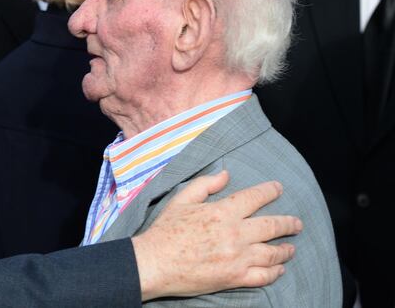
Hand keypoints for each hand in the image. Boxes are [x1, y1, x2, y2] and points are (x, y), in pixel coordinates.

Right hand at [132, 170, 301, 300]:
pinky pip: (263, 276)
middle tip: (297, 223)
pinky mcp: (234, 278)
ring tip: (290, 247)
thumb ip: (205, 185)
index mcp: (222, 212)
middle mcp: (235, 234)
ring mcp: (237, 258)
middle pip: (272, 226)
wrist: (154, 263)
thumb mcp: (182, 200)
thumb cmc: (165, 231)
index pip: (255, 198)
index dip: (270, 191)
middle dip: (289, 223)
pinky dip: (275, 272)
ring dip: (285, 249)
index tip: (278, 189)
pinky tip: (279, 269)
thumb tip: (226, 174)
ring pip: (272, 252)